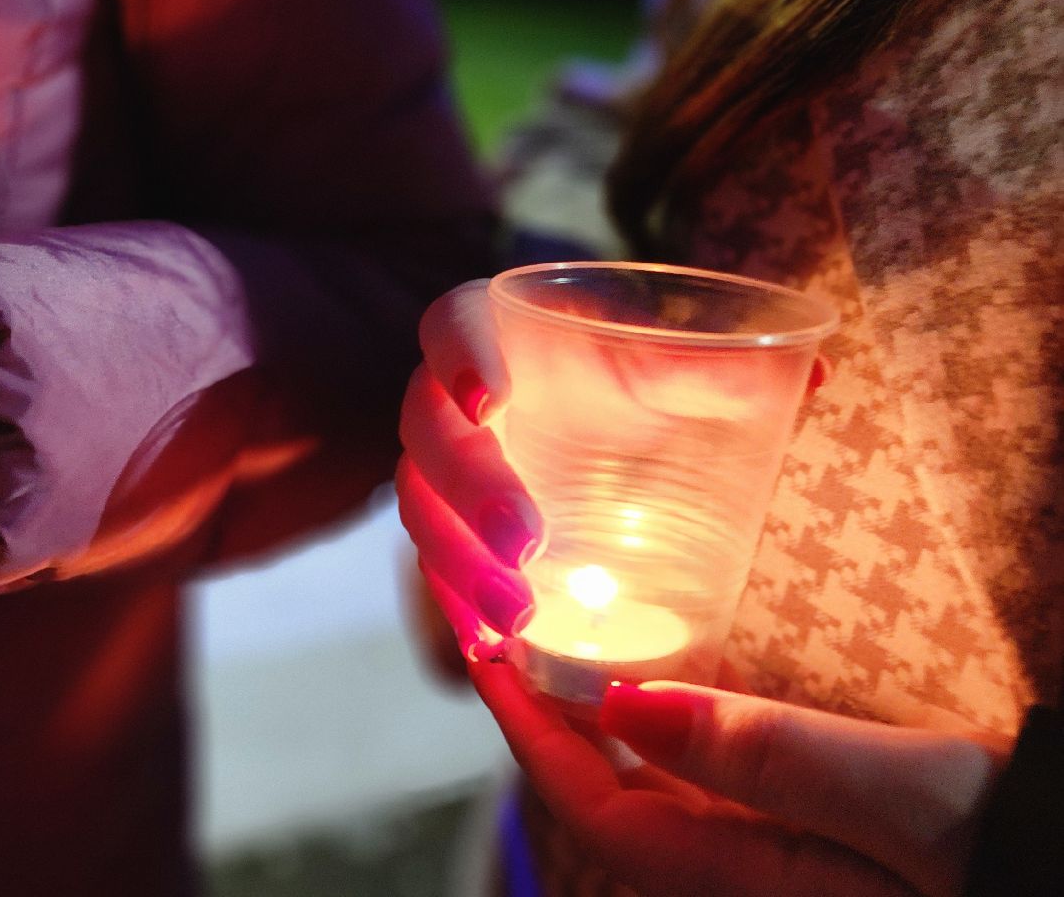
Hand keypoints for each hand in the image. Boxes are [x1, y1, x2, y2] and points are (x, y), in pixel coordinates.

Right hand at [395, 280, 827, 640]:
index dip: (462, 358)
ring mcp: (438, 473)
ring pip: (421, 515)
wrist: (597, 425)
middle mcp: (445, 400)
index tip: (494, 400)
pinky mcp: (448, 536)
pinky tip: (489, 649)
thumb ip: (722, 369)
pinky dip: (457, 610)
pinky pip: (434, 572)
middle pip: (429, 436)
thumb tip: (813, 372)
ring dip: (461, 567)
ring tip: (519, 617)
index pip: (452, 326)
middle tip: (525, 541)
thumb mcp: (671, 368)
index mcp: (489, 332)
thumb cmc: (628, 382)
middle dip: (470, 490)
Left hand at [439, 583, 1005, 896]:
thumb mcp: (900, 798)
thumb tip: (625, 707)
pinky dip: (670, 715)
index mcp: (746, 875)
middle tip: (503, 622)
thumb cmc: (1009, 844)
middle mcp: (745, 869)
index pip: (595, 808)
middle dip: (545, 714)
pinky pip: (711, 769)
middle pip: (608, 793)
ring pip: (654, 780)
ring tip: (558, 630)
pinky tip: (666, 665)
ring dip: (599, 711)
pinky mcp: (811, 823)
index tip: (484, 651)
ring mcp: (775, 849)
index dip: (528, 733)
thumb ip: (766, 756)